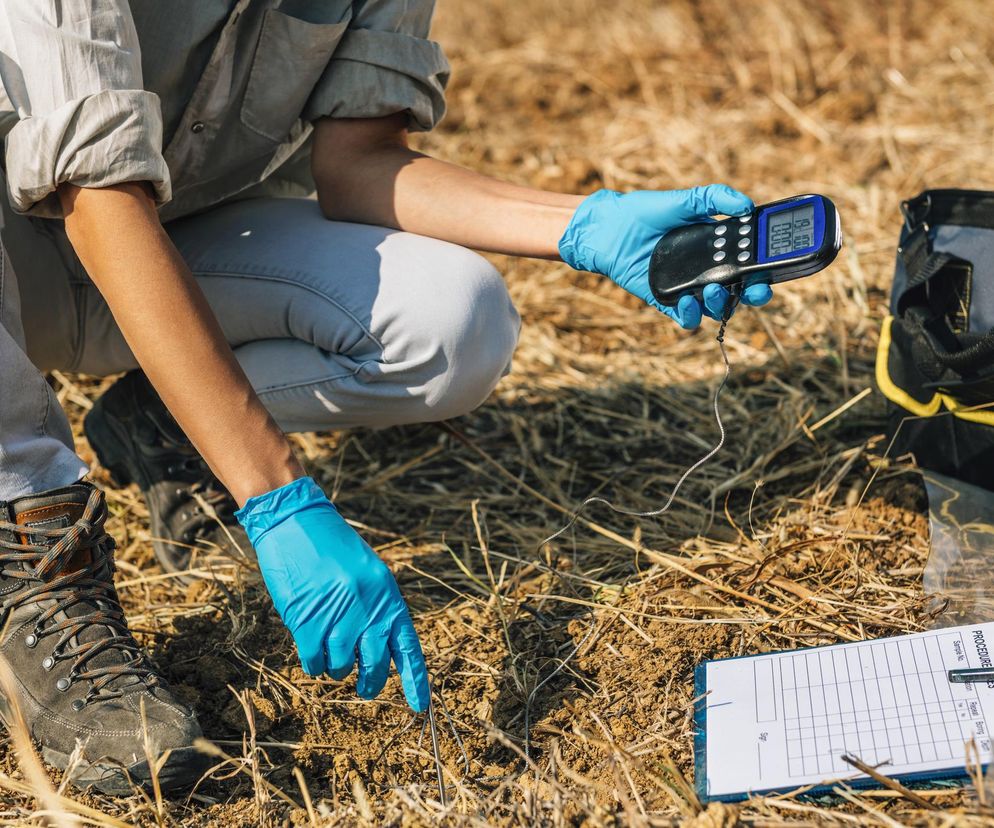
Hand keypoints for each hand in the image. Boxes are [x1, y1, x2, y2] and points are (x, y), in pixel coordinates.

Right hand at [235, 477, 429, 711]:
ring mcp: (337, 618)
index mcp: (388, 596)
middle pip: (375, 666)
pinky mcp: (308, 623)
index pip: (408, 647)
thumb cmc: (332, 548)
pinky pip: (315, 662)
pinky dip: (313, 662)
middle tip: (364, 686)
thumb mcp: (367, 573)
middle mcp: (367, 609)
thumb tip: (382, 650)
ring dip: (335, 665)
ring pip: (341, 667)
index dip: (415, 680)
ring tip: (328, 644)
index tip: (420, 706)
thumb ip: (378, 608)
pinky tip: (311, 646)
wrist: (296, 523)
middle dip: (369, 682)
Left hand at [558, 184, 772, 327]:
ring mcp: (687, 287)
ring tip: (714, 290)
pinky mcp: (666, 300)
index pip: (750, 262)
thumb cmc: (647, 212)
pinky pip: (684, 317)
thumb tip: (745, 204)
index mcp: (717, 247)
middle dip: (753, 294)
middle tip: (756, 289)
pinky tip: (689, 303)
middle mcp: (706, 270)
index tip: (774, 267)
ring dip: (721, 304)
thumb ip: (714, 198)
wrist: (610, 227)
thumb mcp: (683, 200)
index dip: (765, 269)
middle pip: (739, 290)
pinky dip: (690, 315)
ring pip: (715, 307)